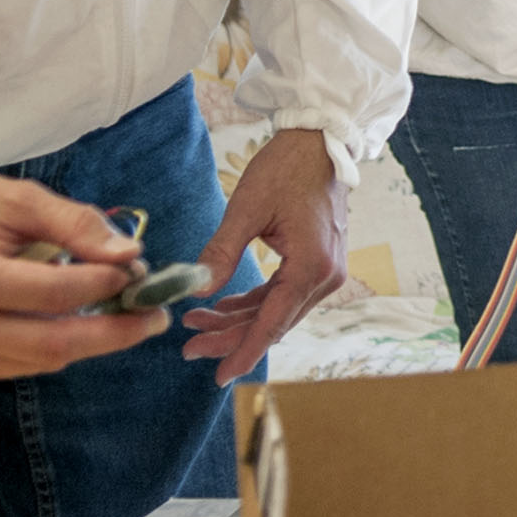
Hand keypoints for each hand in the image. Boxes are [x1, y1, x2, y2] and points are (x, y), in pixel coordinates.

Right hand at [0, 161, 159, 383]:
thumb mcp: (19, 198)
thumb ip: (76, 225)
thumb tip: (131, 255)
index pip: (55, 296)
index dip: (106, 285)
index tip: (139, 269)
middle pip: (53, 345)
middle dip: (114, 332)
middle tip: (156, 315)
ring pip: (41, 360)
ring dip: (88, 339)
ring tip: (119, 310)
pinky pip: (20, 364)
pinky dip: (53, 344)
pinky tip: (69, 318)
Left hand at [177, 128, 347, 386]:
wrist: (321, 140)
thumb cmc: (285, 168)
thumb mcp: (245, 209)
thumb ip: (221, 253)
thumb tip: (196, 292)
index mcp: (311, 266)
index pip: (272, 323)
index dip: (242, 351)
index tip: (219, 376)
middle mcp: (326, 276)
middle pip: (274, 322)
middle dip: (231, 336)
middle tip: (190, 348)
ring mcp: (326, 270)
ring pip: (278, 310)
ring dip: (239, 319)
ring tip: (197, 323)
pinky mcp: (319, 261)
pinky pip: (284, 293)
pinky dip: (255, 302)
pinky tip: (224, 305)